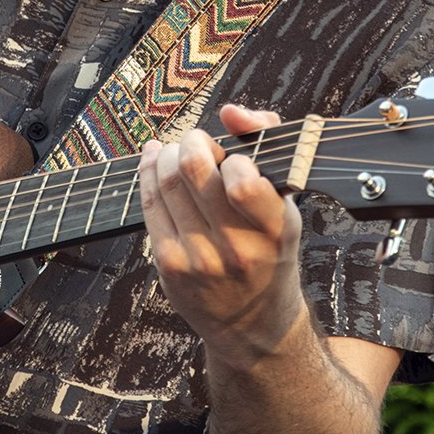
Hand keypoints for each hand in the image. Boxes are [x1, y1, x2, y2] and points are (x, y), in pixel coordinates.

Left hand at [138, 103, 303, 365]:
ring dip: (167, 153)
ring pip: (167, 182)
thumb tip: (230, 111)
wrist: (252, 322)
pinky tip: (153, 160)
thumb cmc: (270, 251)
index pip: (242, 182)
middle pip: (193, 170)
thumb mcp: (285, 204)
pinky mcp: (169, 265)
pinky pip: (149, 205)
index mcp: (275, 230)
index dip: (230, 156)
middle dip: (191, 141)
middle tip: (195, 140)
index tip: (231, 156)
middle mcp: (237, 249)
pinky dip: (148, 172)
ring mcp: (199, 259)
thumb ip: (267, 145)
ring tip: (176, 150)